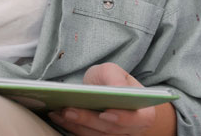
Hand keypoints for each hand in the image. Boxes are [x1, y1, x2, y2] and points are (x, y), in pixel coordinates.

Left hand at [48, 63, 173, 135]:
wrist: (107, 94)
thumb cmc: (112, 81)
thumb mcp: (113, 72)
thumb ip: (115, 78)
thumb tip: (116, 89)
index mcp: (143, 112)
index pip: (138, 119)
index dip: (123, 118)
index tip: (105, 113)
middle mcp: (132, 130)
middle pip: (111, 129)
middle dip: (88, 120)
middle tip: (68, 110)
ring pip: (96, 135)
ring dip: (75, 125)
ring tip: (58, 113)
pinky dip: (70, 127)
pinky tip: (57, 116)